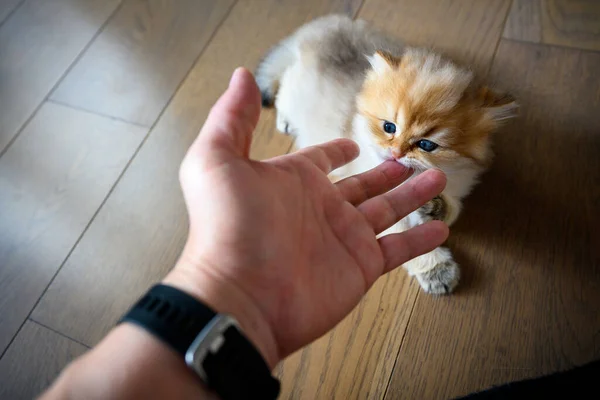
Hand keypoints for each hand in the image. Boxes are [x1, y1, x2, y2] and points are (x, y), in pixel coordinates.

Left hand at [163, 68, 447, 367]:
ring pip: (387, 211)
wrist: (240, 297)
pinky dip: (419, 240)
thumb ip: (233, 118)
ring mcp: (342, 239)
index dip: (336, 151)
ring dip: (412, 196)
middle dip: (386, 172)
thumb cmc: (225, 229)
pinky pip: (397, 250)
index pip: (320, 161)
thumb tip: (242, 77)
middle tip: (409, 159)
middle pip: (363, 184)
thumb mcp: (217, 160)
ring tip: (436, 178)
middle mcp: (320, 209)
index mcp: (292, 182)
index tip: (351, 145)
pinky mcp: (359, 268)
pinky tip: (441, 228)